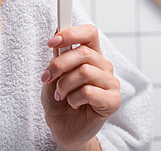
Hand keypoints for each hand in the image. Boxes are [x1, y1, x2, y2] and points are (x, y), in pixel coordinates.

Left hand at [40, 25, 120, 150]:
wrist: (62, 127)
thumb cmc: (59, 99)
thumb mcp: (52, 75)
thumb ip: (58, 57)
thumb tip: (57, 35)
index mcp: (91, 55)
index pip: (89, 33)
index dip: (71, 33)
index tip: (52, 42)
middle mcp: (103, 66)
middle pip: (84, 53)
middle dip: (59, 65)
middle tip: (48, 77)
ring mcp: (111, 83)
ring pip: (85, 72)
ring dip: (65, 84)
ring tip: (61, 94)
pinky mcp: (113, 101)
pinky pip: (89, 92)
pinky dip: (74, 98)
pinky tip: (73, 104)